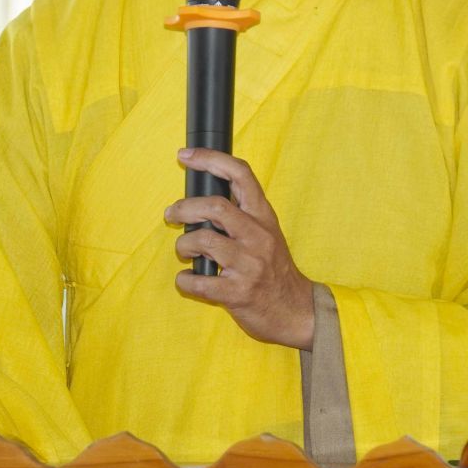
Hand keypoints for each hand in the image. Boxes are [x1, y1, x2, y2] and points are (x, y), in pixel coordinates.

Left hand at [165, 148, 315, 349]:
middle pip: (215, 206)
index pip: (240, 175)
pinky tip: (187, 280)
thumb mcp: (267, 233)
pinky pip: (198, 282)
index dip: (210, 159)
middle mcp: (258, 237)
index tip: (186, 156)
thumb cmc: (274, 269)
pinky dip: (184, 280)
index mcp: (264, 217)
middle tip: (171, 214)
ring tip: (184, 251)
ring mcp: (248, 265)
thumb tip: (202, 197)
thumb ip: (242, 214)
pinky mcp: (236, 293)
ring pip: (202, 241)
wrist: (296, 311)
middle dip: (184, 207)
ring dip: (183, 244)